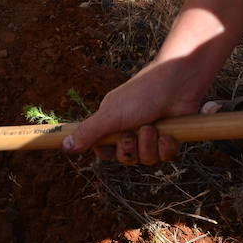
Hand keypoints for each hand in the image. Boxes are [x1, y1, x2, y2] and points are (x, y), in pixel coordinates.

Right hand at [63, 56, 213, 164]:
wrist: (178, 83)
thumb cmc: (141, 94)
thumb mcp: (110, 115)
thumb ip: (88, 132)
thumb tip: (64, 146)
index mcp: (112, 122)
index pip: (103, 149)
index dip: (107, 152)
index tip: (109, 146)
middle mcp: (131, 129)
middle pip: (126, 158)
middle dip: (131, 149)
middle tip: (133, 132)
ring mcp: (151, 134)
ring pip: (147, 159)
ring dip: (149, 145)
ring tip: (153, 126)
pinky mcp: (171, 137)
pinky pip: (165, 156)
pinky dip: (166, 146)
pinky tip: (168, 133)